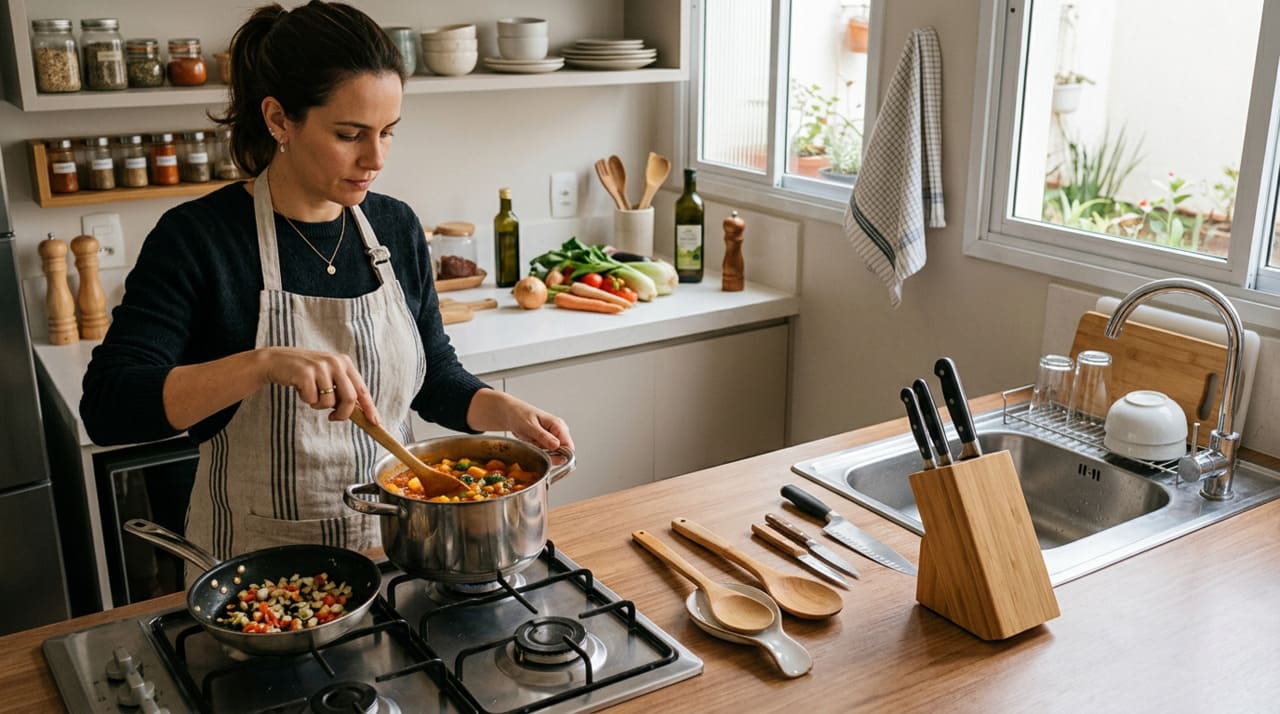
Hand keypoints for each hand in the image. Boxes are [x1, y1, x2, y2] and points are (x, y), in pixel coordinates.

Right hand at [259, 347, 380, 424]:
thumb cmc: (305, 373)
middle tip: (333, 418)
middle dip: (343, 414)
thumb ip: (342, 389)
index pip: (362, 389)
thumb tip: (358, 412)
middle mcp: (336, 363)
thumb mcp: (327, 376)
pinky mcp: (306, 373)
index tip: (375, 422)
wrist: (276, 361)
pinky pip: (312, 399)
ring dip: (319, 405)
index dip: (369, 407)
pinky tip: (300, 388)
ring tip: (310, 393)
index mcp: (345, 363)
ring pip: (329, 402)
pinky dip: (307, 400)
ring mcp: (321, 367)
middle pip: (350, 398)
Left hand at [467, 389, 573, 450]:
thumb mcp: (530, 426)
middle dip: (549, 455)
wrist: (508, 414)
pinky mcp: (545, 442)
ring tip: (531, 442)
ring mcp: (551, 437)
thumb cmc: (518, 414)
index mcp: (557, 425)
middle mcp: (557, 431)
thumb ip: (543, 436)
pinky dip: (537, 452)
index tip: (550, 457)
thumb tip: (557, 445)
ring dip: (541, 453)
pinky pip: (544, 453)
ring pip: (552, 454)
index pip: (568, 445)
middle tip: (535, 447)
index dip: (561, 454)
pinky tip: (530, 443)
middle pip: (561, 452)